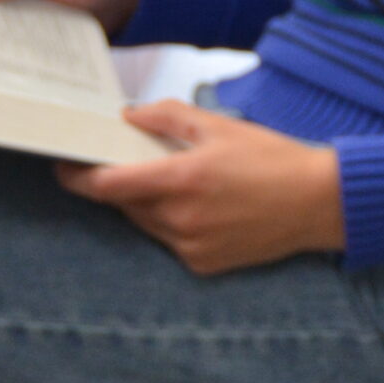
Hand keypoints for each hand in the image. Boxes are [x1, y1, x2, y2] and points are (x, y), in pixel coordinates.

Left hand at [60, 102, 343, 273]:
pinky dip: (170, 223)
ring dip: (144, 203)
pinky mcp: (203, 265)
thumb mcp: (218, 125)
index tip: (65, 166)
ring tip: (173, 181)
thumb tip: (128, 117)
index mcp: (181, 181)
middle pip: (124, 204)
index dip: (79, 177)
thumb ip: (166, 117)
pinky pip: (169, 242)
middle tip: (126, 162)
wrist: (319, 202)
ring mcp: (191, 247)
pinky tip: (199, 206)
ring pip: (145, 224)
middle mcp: (181, 220)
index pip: (108, 186)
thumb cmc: (272, 158)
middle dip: (118, 184)